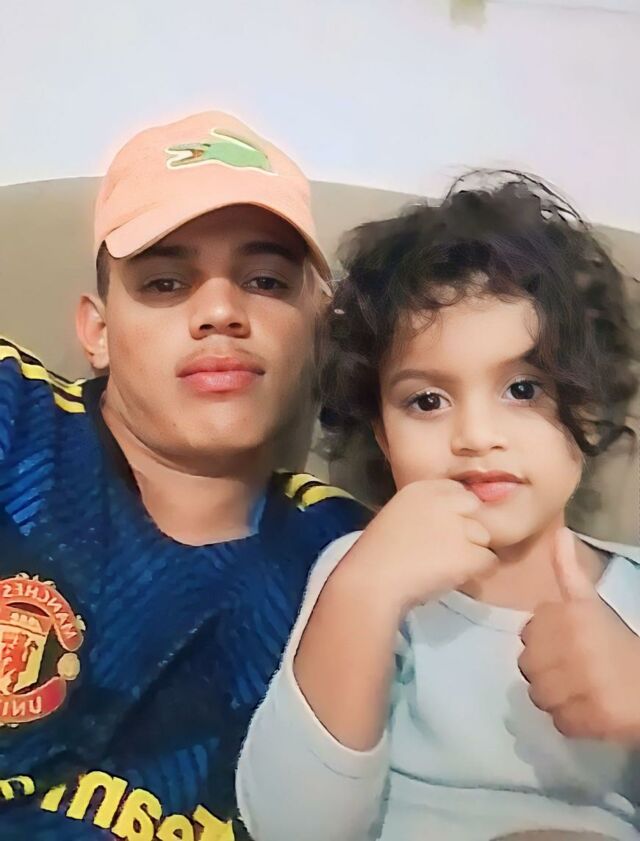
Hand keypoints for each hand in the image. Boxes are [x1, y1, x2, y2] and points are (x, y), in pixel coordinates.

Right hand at [337, 479, 497, 618]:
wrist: (371, 581)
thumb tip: (451, 521)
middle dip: (467, 529)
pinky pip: (489, 561)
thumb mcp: (397, 517)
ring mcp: (458, 527)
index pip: (457, 492)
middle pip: (475, 511)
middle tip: (448, 549)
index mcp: (420, 489)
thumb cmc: (376, 555)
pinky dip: (477, 572)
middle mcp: (443, 501)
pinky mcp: (468, 553)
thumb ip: (424, 513)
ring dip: (472, 552)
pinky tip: (454, 577)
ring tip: (446, 566)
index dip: (455, 512)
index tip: (442, 531)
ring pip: (484, 537)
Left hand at [519, 527, 639, 744]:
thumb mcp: (593, 604)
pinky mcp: (593, 716)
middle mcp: (573, 644)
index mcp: (570, 614)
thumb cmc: (620, 642)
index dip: (545, 644)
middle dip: (547, 673)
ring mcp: (583, 682)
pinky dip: (573, 722)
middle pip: (528, 667)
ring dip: (558, 700)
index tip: (565, 646)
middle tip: (574, 673)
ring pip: (540, 697)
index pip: (528, 634)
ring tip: (582, 692)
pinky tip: (590, 711)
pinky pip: (559, 723)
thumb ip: (569, 572)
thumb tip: (560, 533)